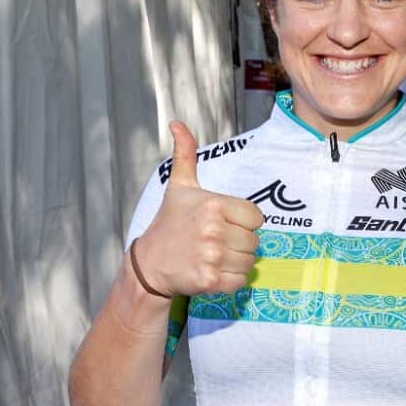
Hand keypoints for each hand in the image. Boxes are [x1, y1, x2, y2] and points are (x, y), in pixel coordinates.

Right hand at [136, 122, 264, 296]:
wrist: (149, 263)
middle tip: (216, 242)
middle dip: (239, 243)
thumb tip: (176, 123)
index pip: (256, 217)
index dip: (243, 222)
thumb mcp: (179, 186)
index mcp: (213, 204)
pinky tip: (213, 271)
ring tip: (214, 256)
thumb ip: (185, 154)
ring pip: (249, 262)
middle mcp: (214, 230)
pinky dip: (231, 280)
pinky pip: (240, 281)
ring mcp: (211, 257)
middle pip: (254, 241)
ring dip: (236, 262)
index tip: (223, 223)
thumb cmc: (169, 223)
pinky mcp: (209, 280)